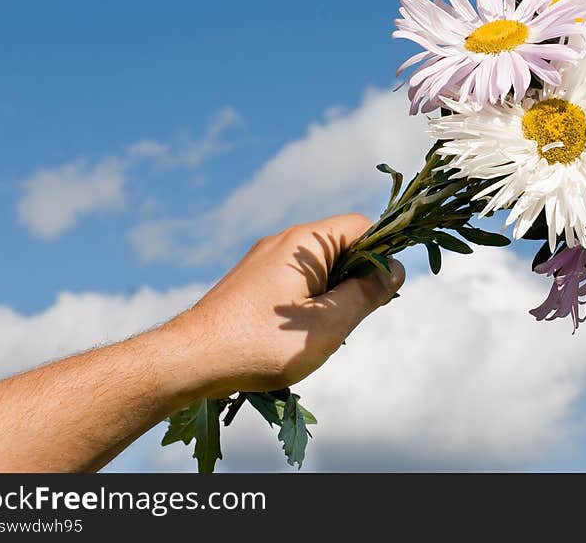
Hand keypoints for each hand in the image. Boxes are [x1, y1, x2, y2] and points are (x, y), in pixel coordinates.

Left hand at [164, 214, 404, 395]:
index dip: (382, 254)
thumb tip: (395, 269)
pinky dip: (308, 303)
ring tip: (320, 334)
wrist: (190, 359)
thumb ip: (368, 293)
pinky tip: (296, 337)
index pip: (362, 226)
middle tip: (349, 320)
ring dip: (332, 296)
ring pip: (319, 268)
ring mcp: (263, 260)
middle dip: (356, 280)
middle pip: (341, 246)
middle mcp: (283, 242)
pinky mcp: (250, 281)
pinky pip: (295, 281)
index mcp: (305, 242)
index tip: (382, 293)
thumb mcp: (328, 323)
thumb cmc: (262, 343)